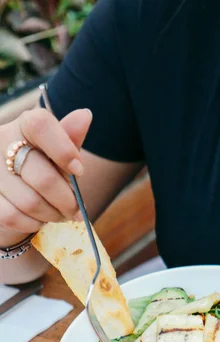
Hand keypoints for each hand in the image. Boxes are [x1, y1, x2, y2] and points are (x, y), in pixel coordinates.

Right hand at [0, 106, 91, 242]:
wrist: (13, 195)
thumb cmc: (43, 169)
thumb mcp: (59, 154)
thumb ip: (70, 140)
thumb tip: (85, 115)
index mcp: (24, 125)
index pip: (40, 125)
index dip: (64, 150)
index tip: (79, 170)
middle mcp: (1, 142)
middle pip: (43, 177)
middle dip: (67, 201)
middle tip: (75, 209)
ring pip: (30, 202)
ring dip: (52, 215)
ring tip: (59, 214)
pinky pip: (13, 216)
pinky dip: (32, 223)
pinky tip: (38, 219)